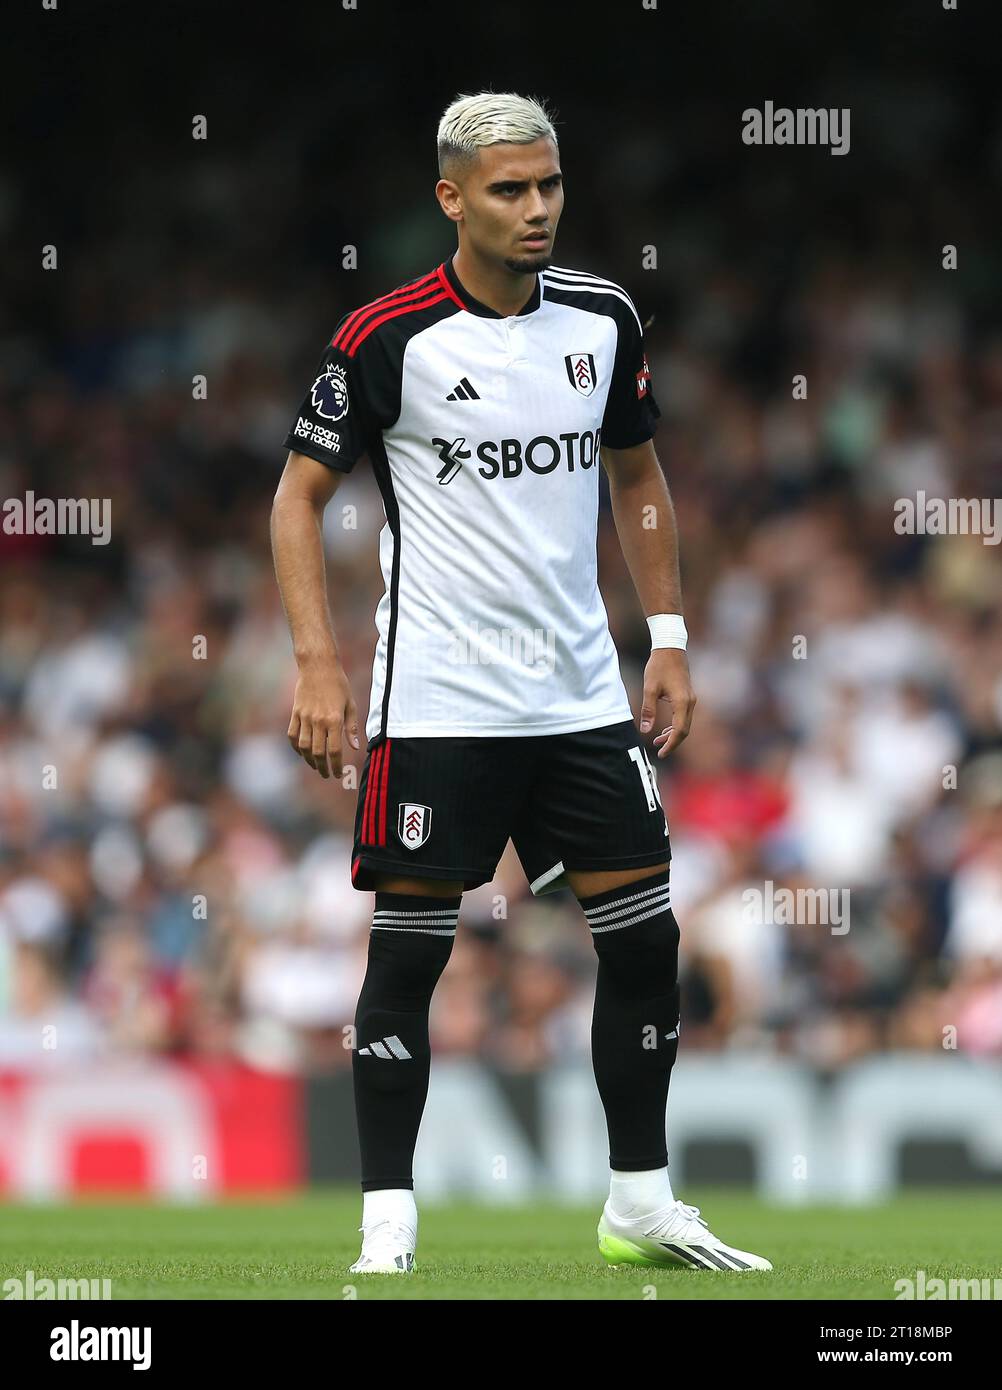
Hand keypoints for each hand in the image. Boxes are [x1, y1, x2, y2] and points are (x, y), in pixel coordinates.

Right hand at [287, 656, 359, 778]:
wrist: (318, 666)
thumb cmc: (338, 684)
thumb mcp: (350, 705)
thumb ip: (352, 728)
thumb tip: (356, 747)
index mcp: (334, 720)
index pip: (334, 751)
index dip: (336, 766)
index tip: (338, 774)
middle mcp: (318, 721)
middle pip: (318, 752)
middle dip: (322, 768)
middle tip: (327, 774)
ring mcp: (304, 717)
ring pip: (303, 747)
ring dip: (309, 760)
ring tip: (315, 766)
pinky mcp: (295, 713)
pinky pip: (292, 735)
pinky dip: (296, 747)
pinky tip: (302, 752)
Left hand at [639, 648, 695, 759]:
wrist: (670, 648)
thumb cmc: (659, 666)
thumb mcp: (649, 688)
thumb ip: (648, 710)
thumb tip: (645, 730)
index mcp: (681, 702)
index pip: (680, 730)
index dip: (671, 744)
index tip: (662, 753)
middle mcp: (690, 702)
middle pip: (685, 730)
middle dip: (672, 742)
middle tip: (658, 751)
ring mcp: (691, 699)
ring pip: (685, 724)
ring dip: (673, 734)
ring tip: (658, 741)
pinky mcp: (688, 696)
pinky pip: (684, 716)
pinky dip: (676, 725)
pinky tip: (665, 728)